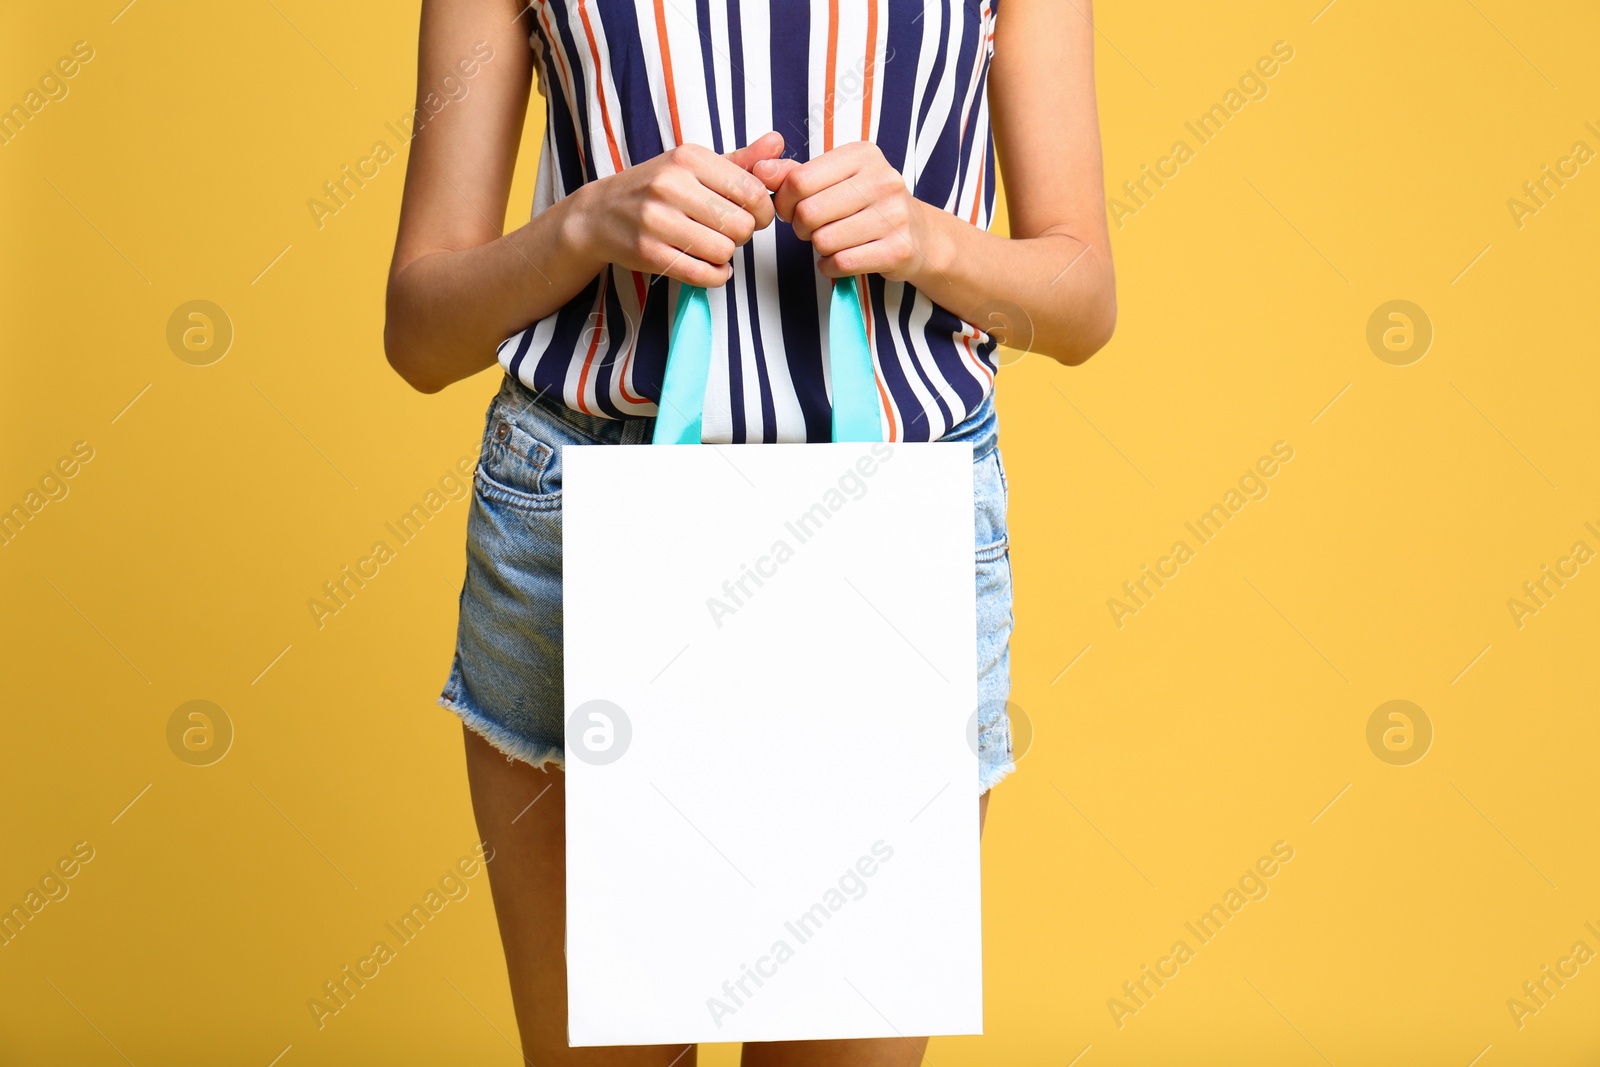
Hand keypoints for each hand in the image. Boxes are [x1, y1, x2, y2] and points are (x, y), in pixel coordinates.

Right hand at [567, 132, 785, 286]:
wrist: (599, 213)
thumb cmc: (655, 188)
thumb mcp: (694, 165)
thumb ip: (740, 160)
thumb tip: (778, 143)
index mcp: (689, 158)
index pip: (752, 190)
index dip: (763, 210)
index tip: (754, 215)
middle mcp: (671, 186)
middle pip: (741, 225)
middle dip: (743, 234)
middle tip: (728, 232)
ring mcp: (657, 220)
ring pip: (724, 251)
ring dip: (726, 255)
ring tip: (713, 246)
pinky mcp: (649, 253)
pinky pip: (704, 274)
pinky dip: (716, 276)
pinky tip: (709, 266)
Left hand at [753, 141, 937, 281]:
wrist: (920, 235)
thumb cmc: (867, 205)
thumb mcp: (834, 179)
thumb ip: (794, 174)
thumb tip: (759, 169)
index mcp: (862, 155)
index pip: (799, 180)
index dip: (784, 202)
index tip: (792, 209)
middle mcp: (882, 180)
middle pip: (808, 212)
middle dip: (802, 227)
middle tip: (813, 229)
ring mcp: (894, 216)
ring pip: (824, 240)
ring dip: (819, 248)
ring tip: (833, 241)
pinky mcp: (897, 249)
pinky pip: (841, 264)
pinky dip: (831, 267)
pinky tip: (840, 259)